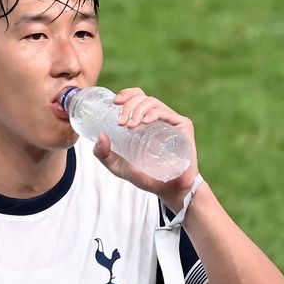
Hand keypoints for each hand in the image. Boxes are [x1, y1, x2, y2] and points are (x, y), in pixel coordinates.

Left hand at [92, 87, 198, 206]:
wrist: (168, 190)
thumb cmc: (145, 177)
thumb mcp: (117, 166)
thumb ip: (103, 154)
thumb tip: (100, 135)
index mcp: (144, 121)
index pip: (137, 97)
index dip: (126, 94)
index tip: (115, 102)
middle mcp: (158, 117)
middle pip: (142, 97)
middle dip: (128, 105)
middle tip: (120, 123)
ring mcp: (171, 120)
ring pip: (152, 102)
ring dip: (137, 110)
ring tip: (129, 126)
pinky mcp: (183, 126)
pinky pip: (167, 113)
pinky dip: (153, 113)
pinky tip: (144, 122)